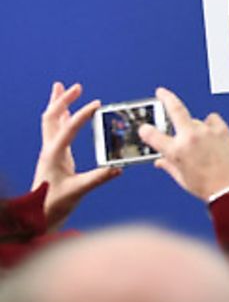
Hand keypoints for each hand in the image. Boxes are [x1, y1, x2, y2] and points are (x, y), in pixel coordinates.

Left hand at [34, 81, 120, 232]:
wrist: (37, 214)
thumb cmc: (54, 204)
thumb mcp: (78, 191)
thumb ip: (98, 178)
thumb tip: (119, 168)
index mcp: (54, 155)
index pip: (68, 128)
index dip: (82, 115)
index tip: (97, 103)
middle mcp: (49, 149)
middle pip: (51, 117)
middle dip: (63, 100)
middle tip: (77, 87)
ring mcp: (49, 151)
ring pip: (50, 120)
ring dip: (56, 103)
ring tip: (62, 87)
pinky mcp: (54, 155)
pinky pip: (54, 129)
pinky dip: (60, 116)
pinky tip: (66, 110)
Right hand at [141, 87, 228, 202]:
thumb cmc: (208, 188)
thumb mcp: (182, 179)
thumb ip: (169, 166)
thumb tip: (160, 161)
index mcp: (175, 151)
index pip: (152, 134)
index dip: (145, 130)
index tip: (145, 128)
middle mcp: (190, 138)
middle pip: (175, 109)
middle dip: (166, 98)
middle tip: (161, 92)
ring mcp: (207, 132)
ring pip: (195, 120)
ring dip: (194, 128)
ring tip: (200, 143)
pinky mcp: (223, 131)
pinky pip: (213, 119)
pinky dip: (210, 124)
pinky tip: (212, 134)